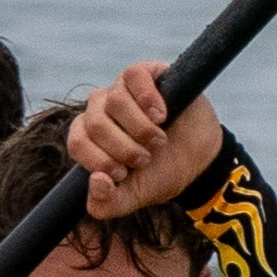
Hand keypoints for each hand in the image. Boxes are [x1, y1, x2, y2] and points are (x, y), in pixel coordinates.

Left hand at [69, 61, 223, 213]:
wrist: (199, 161)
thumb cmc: (159, 174)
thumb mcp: (130, 198)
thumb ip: (105, 203)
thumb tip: (96, 180)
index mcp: (89, 136)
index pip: (77, 142)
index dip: (99, 160)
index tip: (124, 173)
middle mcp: (100, 109)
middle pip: (95, 123)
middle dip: (124, 148)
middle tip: (146, 159)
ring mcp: (121, 89)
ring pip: (115, 101)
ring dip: (141, 129)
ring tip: (159, 141)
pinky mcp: (145, 74)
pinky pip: (133, 75)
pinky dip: (147, 98)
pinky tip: (161, 115)